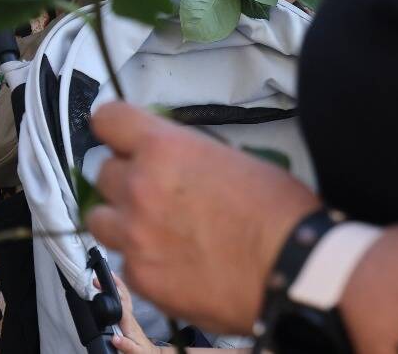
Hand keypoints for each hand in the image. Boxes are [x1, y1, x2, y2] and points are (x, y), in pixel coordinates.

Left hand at [86, 102, 320, 335]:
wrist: (297, 268)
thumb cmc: (278, 213)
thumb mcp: (231, 159)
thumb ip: (186, 155)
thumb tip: (170, 159)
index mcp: (163, 149)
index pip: (107, 121)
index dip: (113, 130)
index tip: (118, 139)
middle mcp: (140, 187)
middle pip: (103, 172)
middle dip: (125, 180)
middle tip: (153, 194)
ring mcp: (136, 234)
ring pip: (99, 219)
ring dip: (121, 221)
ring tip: (153, 232)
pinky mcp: (142, 276)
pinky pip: (124, 263)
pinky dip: (142, 263)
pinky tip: (173, 266)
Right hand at [110, 276, 157, 353]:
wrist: (150, 353)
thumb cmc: (142, 352)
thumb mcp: (135, 352)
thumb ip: (126, 345)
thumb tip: (115, 338)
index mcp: (130, 324)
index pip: (123, 306)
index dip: (116, 295)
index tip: (105, 286)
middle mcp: (130, 317)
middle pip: (124, 296)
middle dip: (116, 283)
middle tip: (106, 274)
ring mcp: (129, 315)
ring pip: (125, 295)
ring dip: (117, 283)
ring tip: (109, 274)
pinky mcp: (128, 316)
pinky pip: (124, 299)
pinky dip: (119, 290)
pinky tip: (114, 286)